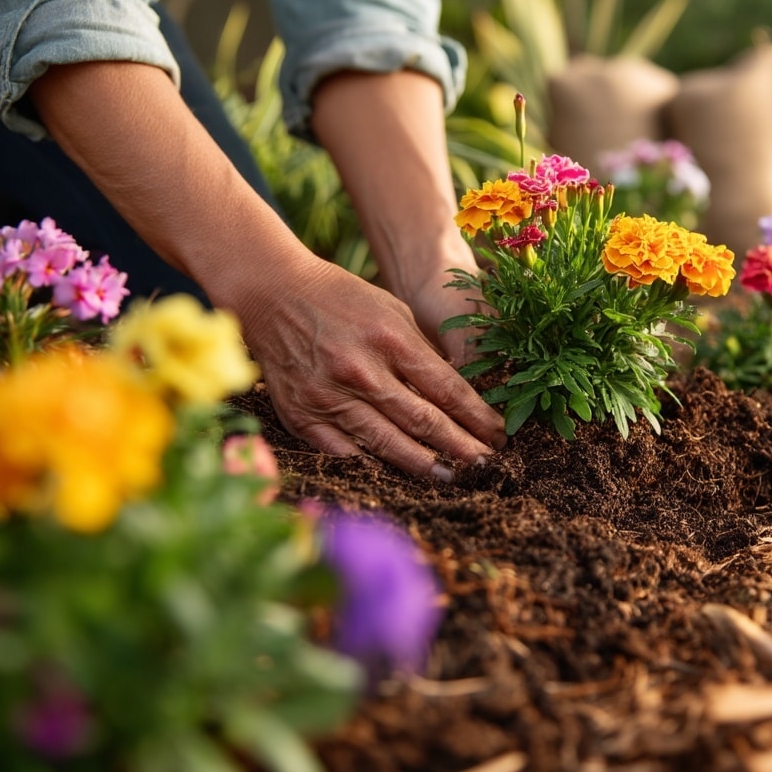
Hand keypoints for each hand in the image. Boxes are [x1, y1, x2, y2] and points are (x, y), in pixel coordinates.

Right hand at [238, 255, 505, 480]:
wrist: (272, 294)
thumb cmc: (341, 298)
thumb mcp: (391, 310)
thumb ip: (420, 353)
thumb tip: (456, 396)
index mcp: (389, 339)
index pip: (446, 388)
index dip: (477, 417)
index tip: (499, 434)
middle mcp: (360, 370)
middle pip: (422, 421)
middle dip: (461, 447)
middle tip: (488, 465)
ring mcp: (328, 396)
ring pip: (385, 443)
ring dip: (424, 465)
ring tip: (453, 478)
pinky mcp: (301, 415)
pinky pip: (343, 452)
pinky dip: (372, 466)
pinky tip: (396, 478)